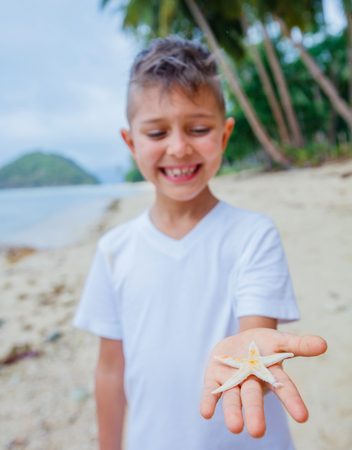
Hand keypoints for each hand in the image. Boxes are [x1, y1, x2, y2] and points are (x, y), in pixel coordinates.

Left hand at [200, 329, 326, 437]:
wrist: (239, 342)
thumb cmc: (262, 344)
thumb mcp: (279, 340)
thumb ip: (299, 344)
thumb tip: (323, 343)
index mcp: (270, 374)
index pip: (283, 388)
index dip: (292, 401)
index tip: (303, 417)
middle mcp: (251, 382)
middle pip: (253, 398)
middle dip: (255, 413)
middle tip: (257, 432)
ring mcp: (232, 381)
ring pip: (232, 398)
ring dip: (233, 412)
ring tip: (234, 428)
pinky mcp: (214, 378)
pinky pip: (211, 391)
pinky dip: (209, 401)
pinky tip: (206, 413)